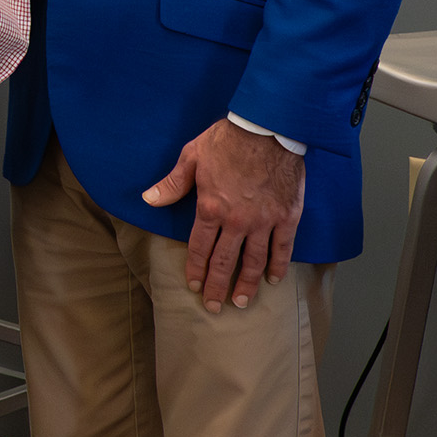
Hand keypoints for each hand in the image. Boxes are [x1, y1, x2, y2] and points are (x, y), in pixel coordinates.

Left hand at [140, 119, 305, 309]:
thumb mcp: (191, 157)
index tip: (193, 286)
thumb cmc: (227, 140)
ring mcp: (264, 221)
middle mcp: (236, 221)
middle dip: (217, 287)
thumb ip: (172, 184)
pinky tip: (273, 280)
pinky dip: (277, 266)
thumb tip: (149, 199)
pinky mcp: (287, 217)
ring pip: (253, 261)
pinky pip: (282, 248)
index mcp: (210, 208)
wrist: (268, 128)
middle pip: (224, 262)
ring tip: (241, 302)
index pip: (199, 248)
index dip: (195, 269)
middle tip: (213, 307)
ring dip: (246, 284)